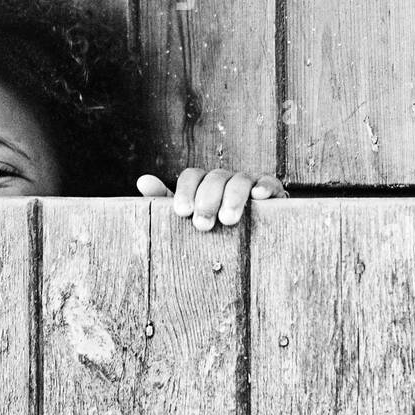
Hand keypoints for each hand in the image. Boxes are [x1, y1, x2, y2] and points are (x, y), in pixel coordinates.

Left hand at [136, 167, 286, 231]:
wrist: (250, 238)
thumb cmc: (211, 226)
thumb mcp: (187, 216)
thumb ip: (163, 201)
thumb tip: (142, 181)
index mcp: (202, 183)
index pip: (191, 176)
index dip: (185, 191)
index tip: (182, 213)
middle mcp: (224, 179)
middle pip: (215, 178)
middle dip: (207, 199)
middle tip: (203, 224)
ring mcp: (249, 183)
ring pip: (240, 180)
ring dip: (233, 197)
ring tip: (227, 220)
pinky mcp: (271, 192)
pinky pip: (270, 183)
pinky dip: (265, 187)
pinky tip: (258, 198)